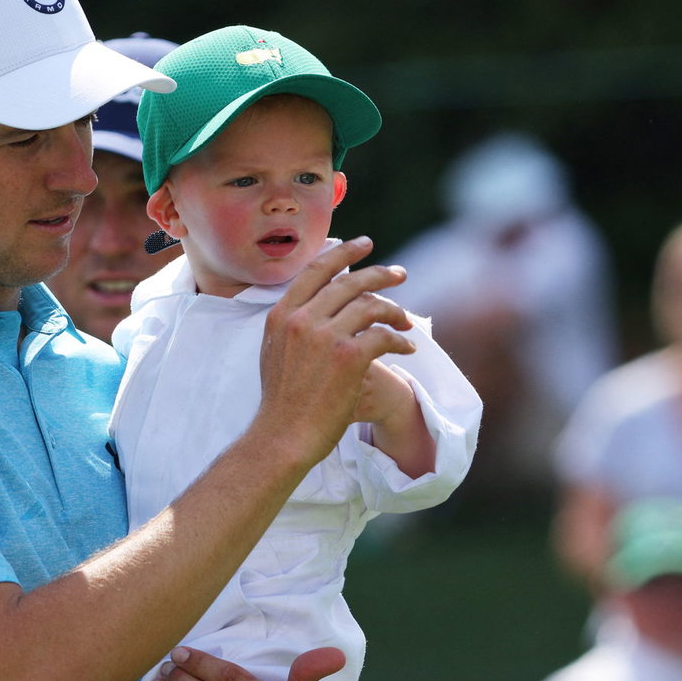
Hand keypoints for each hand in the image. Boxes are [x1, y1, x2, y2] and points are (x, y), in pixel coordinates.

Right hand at [260, 238, 414, 466]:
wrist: (283, 435)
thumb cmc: (281, 402)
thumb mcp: (274, 352)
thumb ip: (292, 326)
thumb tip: (313, 305)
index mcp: (283, 315)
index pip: (317, 270)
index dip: (344, 253)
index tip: (364, 245)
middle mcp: (303, 319)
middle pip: (350, 283)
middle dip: (380, 274)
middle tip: (400, 274)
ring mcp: (326, 337)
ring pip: (371, 306)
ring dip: (395, 311)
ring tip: (407, 320)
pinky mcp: (349, 357)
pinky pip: (384, 336)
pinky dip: (400, 340)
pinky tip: (407, 348)